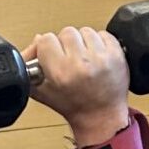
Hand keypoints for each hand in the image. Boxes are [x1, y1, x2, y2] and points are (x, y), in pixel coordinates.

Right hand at [22, 27, 129, 144]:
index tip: (51, 56)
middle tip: (70, 60)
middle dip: (66, 45)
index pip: (46, 40)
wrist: (101, 117)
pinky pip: (103, 34)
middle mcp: (81, 64)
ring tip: (84, 60)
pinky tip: (96, 58)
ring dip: (83, 43)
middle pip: (66, 32)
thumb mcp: (44, 93)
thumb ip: (31, 68)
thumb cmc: (75, 107)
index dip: (47, 48)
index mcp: (61, 73)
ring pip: (85, 31)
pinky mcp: (116, 55)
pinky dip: (99, 43)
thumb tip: (36, 41)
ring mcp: (101, 58)